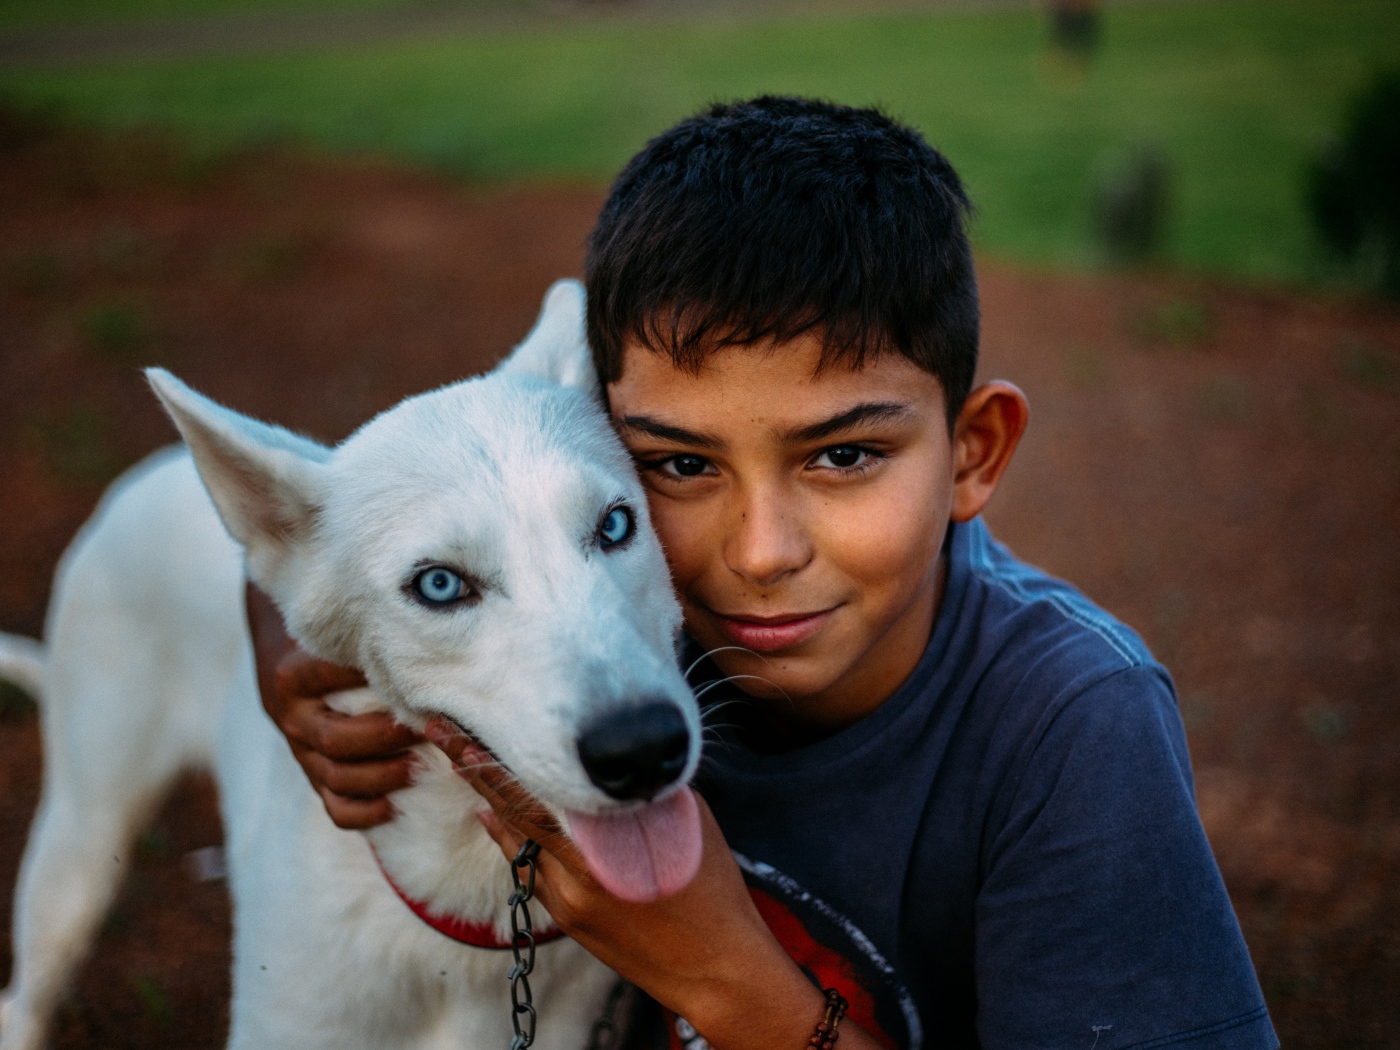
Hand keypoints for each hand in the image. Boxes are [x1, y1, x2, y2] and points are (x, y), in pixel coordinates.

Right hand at [245, 581, 423, 828]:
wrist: (285, 661)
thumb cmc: (329, 643)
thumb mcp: (335, 634)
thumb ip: (366, 639)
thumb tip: (427, 640)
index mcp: (293, 678)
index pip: (326, 680)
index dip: (368, 681)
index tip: (412, 680)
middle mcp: (292, 717)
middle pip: (336, 739)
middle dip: (386, 738)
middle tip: (428, 730)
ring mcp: (300, 751)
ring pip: (335, 776)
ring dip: (381, 777)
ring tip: (421, 768)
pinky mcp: (312, 775)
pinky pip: (332, 807)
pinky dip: (362, 813)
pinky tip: (393, 807)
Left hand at [424, 718, 882, 1049]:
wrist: (713, 967)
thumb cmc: (711, 885)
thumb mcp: (685, 821)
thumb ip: (641, 790)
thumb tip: (608, 757)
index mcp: (607, 842)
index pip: (537, 790)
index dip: (496, 758)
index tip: (465, 726)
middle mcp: (577, 871)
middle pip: (513, 809)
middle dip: (476, 769)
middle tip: (440, 730)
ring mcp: (566, 899)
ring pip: (516, 838)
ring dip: (490, 799)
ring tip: (459, 760)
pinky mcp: (565, 918)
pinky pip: (528, 867)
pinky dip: (511, 835)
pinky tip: (492, 812)